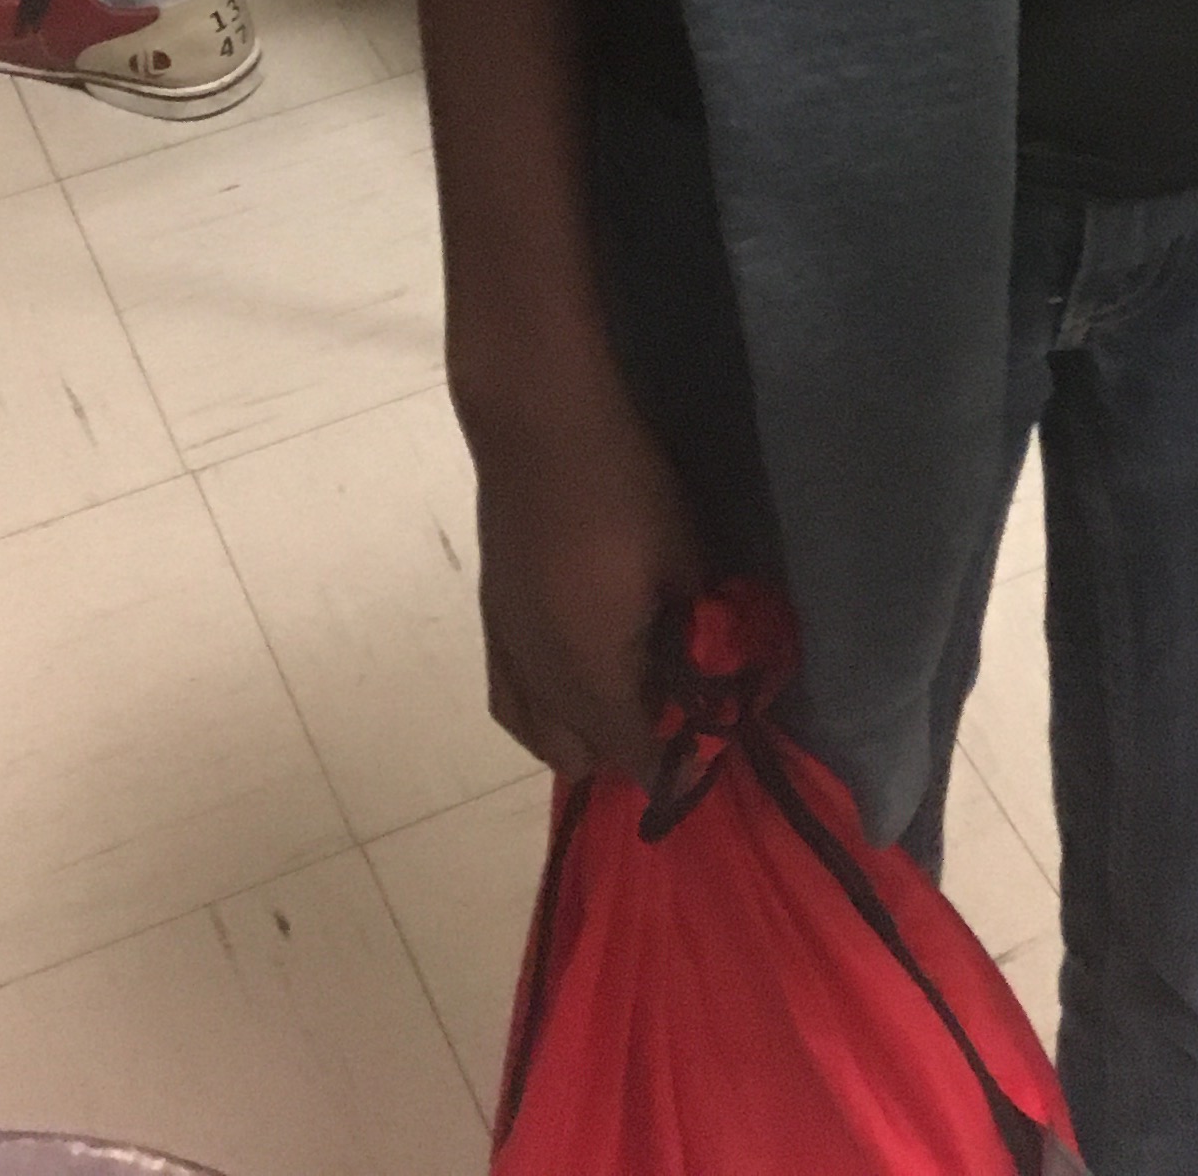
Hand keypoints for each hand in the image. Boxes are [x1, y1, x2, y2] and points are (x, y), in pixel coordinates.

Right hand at [458, 378, 703, 787]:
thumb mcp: (682, 555)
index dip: (666, 770)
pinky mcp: (490, 617)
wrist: (539, 428)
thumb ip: (695, 620)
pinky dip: (537, 711)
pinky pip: (508, 696)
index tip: (699, 769)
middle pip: (576, 753)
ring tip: (618, 711)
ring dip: (576, 737)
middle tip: (667, 724)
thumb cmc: (624, 488)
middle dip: (623, 755)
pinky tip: (562, 687)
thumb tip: (707, 654)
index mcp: (592, 669)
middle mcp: (541, 676)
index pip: (630, 750)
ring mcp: (508, 647)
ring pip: (534, 731)